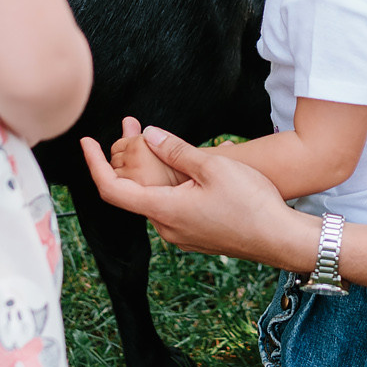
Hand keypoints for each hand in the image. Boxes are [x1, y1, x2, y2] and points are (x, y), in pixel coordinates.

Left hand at [81, 126, 311, 270]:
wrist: (280, 239)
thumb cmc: (251, 203)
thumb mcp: (213, 167)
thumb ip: (176, 150)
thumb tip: (148, 135)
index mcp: (164, 210)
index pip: (112, 189)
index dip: (94, 165)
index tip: (86, 143)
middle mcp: (166, 227)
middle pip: (135, 191)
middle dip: (129, 159)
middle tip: (132, 127)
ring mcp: (181, 235)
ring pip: (155, 199)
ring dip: (152, 172)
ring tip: (161, 142)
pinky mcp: (196, 236)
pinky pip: (173, 208)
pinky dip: (169, 186)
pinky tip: (187, 168)